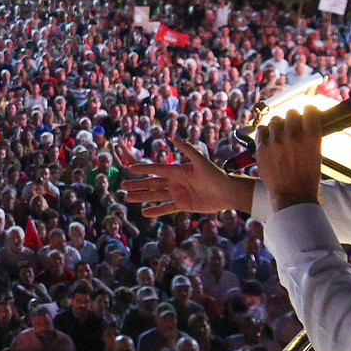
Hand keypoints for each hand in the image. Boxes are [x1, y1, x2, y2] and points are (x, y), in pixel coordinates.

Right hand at [118, 141, 253, 216]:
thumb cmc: (216, 175)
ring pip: (156, 195)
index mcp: (178, 171)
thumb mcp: (201, 161)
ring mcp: (178, 194)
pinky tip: (145, 213)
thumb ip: (188, 150)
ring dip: (142, 197)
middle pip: (152, 183)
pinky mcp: (183, 205)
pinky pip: (167, 208)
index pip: (156, 169)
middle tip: (122, 187)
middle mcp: (175, 182)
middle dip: (137, 185)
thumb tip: (174, 138)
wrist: (228, 192)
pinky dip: (156, 210)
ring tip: (128, 199)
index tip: (130, 169)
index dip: (143, 169)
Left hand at [255, 110, 323, 210]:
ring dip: (278, 125)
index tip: (307, 114)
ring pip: (275, 120)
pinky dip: (265, 133)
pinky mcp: (262, 147)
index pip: (310, 110)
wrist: (292, 196)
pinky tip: (269, 140)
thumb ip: (310, 137)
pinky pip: (261, 129)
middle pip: (291, 113)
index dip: (309, 111)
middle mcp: (294, 135)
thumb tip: (305, 123)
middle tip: (292, 126)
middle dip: (293, 118)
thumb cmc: (307, 178)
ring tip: (280, 135)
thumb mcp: (316, 154)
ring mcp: (276, 141)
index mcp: (311, 137)